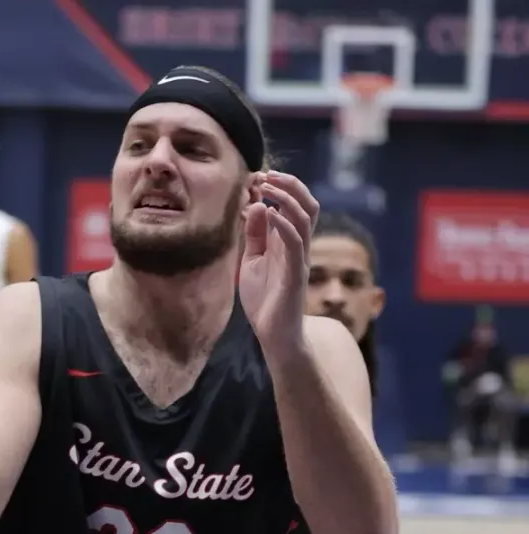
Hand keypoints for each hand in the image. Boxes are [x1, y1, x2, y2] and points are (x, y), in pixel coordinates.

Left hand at [238, 171, 319, 355]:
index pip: (293, 206)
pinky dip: (282, 223)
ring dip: (285, 198)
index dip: (280, 188)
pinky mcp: (295, 273)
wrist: (273, 333)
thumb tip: (255, 204)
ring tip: (265, 187)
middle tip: (266, 174)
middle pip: (307, 205)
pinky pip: (295, 242)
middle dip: (290, 185)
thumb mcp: (252, 260)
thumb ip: (254, 234)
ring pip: (305, 218)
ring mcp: (299, 259)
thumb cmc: (265, 298)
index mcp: (288, 242)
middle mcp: (298, 246)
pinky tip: (265, 212)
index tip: (257, 177)